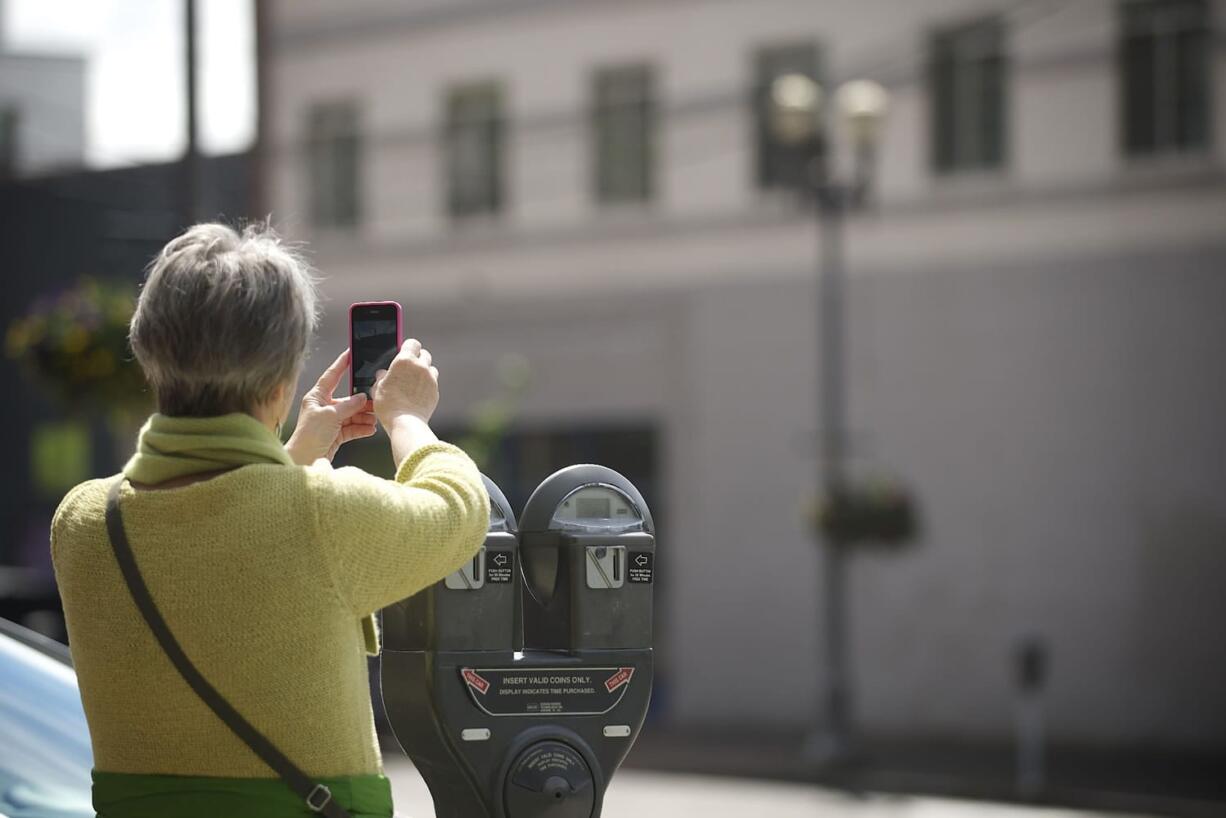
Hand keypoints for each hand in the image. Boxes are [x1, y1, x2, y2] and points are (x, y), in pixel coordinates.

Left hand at [285, 349, 377, 464]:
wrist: (304, 460)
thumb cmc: (308, 436)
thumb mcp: (330, 416)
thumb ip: (348, 406)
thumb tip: (362, 397)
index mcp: (317, 397)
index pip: (332, 376)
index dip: (342, 364)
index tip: (352, 353)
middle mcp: (324, 407)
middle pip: (348, 399)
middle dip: (362, 402)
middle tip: (376, 400)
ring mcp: (330, 421)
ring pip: (352, 414)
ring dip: (364, 417)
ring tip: (374, 419)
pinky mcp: (336, 434)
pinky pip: (352, 428)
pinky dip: (362, 429)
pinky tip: (370, 429)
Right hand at [372, 338, 439, 427]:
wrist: (406, 423)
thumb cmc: (389, 405)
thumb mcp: (378, 388)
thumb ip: (382, 377)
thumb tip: (383, 374)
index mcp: (405, 361)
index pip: (412, 343)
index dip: (408, 347)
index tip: (403, 353)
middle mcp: (421, 366)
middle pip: (424, 354)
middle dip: (417, 358)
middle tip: (408, 368)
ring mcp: (430, 379)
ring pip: (431, 368)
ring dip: (424, 371)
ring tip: (413, 382)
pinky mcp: (435, 392)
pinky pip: (432, 383)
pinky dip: (427, 385)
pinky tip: (417, 394)